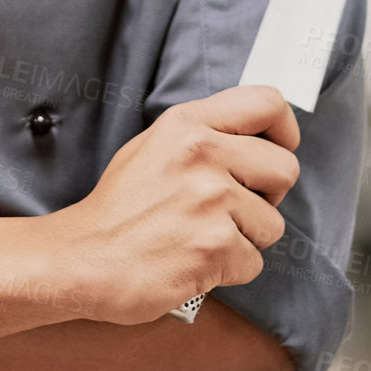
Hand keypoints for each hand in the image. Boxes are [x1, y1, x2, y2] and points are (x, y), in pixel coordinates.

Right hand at [42, 84, 300, 327]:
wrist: (85, 257)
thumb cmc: (118, 208)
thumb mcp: (151, 146)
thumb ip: (200, 135)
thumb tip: (249, 138)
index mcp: (186, 123)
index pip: (267, 102)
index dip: (285, 129)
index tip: (279, 147)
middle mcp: (203, 154)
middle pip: (284, 167)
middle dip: (268, 194)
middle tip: (235, 206)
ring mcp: (211, 200)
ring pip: (272, 223)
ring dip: (245, 238)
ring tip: (203, 236)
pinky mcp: (216, 247)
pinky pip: (253, 261)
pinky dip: (229, 268)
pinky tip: (196, 260)